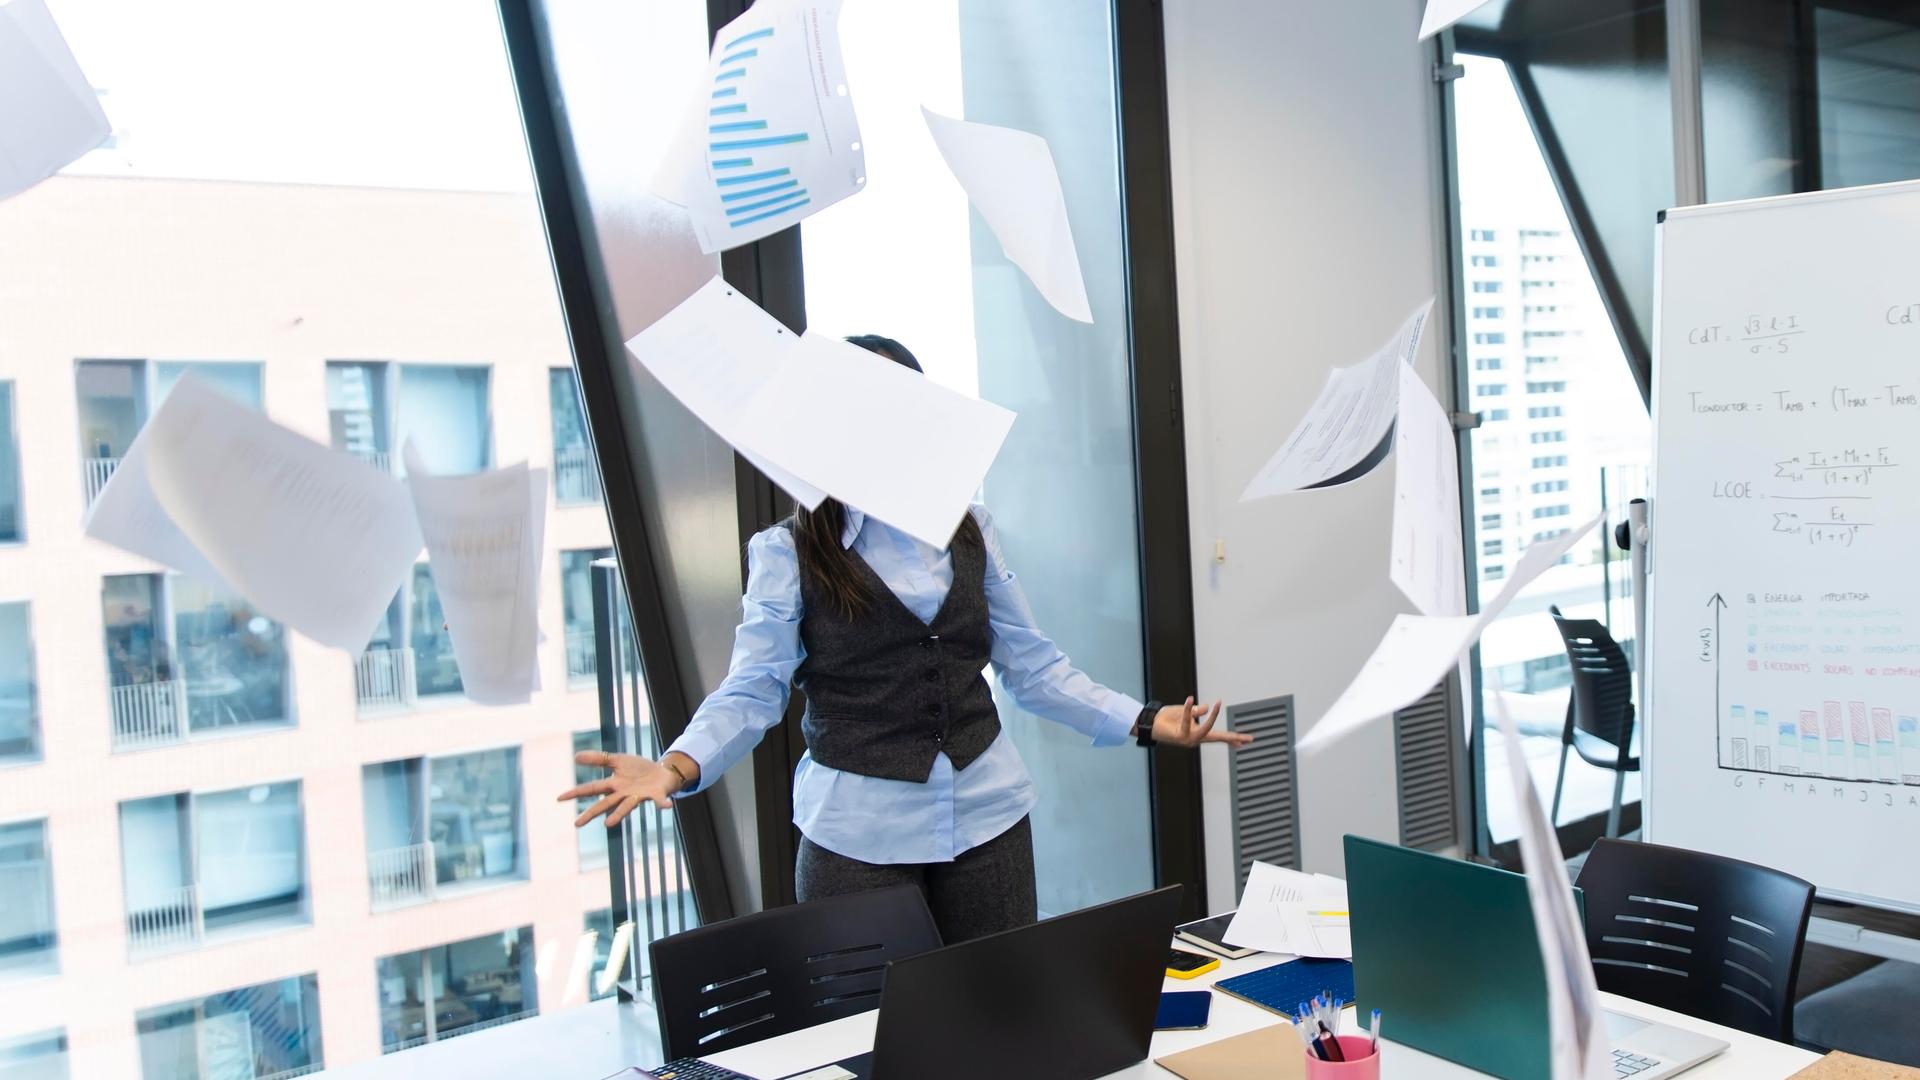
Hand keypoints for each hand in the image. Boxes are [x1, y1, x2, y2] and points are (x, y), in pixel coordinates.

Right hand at [559, 750, 692, 827]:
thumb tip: (575, 757)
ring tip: (608, 824)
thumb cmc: (638, 770)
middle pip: (605, 804)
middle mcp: (624, 794)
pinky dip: (662, 804)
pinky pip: (660, 801)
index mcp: (614, 785)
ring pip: (627, 806)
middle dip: (591, 813)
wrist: (662, 773)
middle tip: (577, 824)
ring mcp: (639, 796)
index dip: (576, 793)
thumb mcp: (617, 760)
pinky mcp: (656, 795)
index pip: (591, 789)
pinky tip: (666, 807)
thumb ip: (598, 759)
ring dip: (619, 814)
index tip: (559, 798)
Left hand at [1152, 697, 1253, 748]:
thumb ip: (1196, 711)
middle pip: (1218, 738)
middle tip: (1248, 739)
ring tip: (1217, 704)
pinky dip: (1186, 709)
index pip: (1218, 736)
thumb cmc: (1168, 719)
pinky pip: (1186, 720)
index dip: (1232, 738)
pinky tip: (1189, 699)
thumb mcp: (1186, 712)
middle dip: (1232, 738)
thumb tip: (1205, 707)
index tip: (1247, 741)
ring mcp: (1188, 740)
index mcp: (1199, 734)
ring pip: (1205, 728)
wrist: (1151, 723)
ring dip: (1211, 716)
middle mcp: (1195, 739)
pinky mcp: (1179, 736)